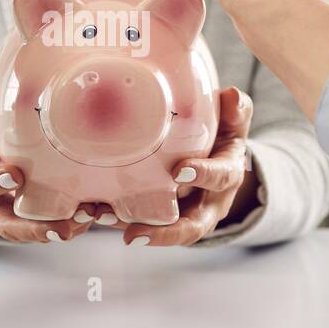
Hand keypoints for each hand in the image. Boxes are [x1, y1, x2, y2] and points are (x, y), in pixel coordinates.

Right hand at [0, 95, 97, 243]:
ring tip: (86, 218)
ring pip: (35, 232)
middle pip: (9, 227)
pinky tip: (94, 215)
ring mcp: (13, 221)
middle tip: (60, 228)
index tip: (15, 176)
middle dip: (35, 229)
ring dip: (63, 228)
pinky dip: (74, 224)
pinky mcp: (35, 222)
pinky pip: (53, 228)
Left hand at [118, 87, 255, 246]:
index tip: (180, 170)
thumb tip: (231, 95)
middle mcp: (208, 204)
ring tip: (102, 217)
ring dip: (131, 226)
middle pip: (191, 228)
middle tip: (134, 232)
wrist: (218, 166)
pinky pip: (142, 222)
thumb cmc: (223, 140)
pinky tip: (93, 210)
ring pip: (162, 230)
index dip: (204, 175)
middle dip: (164, 232)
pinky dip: (118, 218)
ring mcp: (185, 215)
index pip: (221, 177)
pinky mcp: (162, 217)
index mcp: (228, 176)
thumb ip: (235, 111)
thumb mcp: (234, 124)